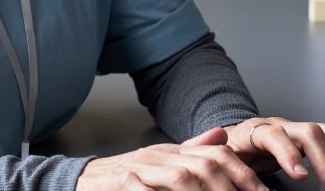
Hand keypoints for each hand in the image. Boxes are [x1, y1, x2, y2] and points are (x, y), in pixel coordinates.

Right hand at [75, 128, 269, 190]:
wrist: (83, 180)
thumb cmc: (126, 177)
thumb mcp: (162, 160)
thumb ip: (192, 149)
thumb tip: (222, 138)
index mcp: (174, 152)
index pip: (216, 154)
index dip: (242, 173)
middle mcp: (160, 157)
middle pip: (203, 166)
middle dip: (229, 187)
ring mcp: (140, 169)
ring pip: (180, 176)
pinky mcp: (119, 182)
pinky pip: (140, 186)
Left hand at [216, 117, 324, 182]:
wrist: (237, 139)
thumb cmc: (232, 152)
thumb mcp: (227, 160)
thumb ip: (236, 169)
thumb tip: (248, 185)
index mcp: (255, 131)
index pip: (274, 134)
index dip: (288, 153)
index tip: (300, 174)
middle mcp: (281, 125)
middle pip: (308, 130)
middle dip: (321, 157)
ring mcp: (297, 128)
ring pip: (324, 130)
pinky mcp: (310, 135)